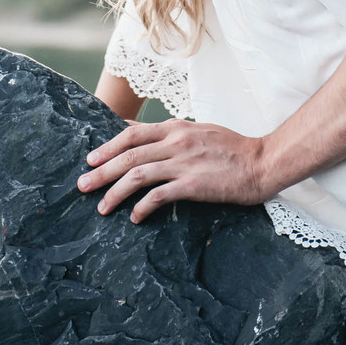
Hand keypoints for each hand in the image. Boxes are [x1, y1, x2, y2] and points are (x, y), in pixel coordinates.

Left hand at [76, 117, 273, 221]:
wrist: (262, 162)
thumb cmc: (232, 147)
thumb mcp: (196, 128)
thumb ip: (166, 130)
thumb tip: (132, 127)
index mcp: (176, 127)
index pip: (131, 134)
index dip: (107, 147)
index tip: (91, 160)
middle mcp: (176, 142)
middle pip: (128, 155)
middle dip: (102, 171)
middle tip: (83, 185)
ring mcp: (184, 163)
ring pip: (138, 175)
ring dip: (115, 192)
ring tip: (102, 207)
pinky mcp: (194, 184)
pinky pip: (159, 195)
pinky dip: (143, 206)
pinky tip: (135, 217)